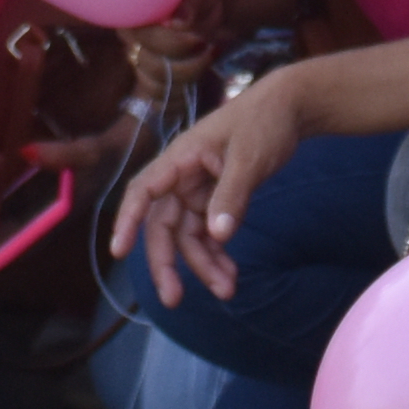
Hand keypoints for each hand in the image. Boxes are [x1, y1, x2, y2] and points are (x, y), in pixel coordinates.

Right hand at [111, 60, 305, 301]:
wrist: (289, 108)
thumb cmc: (264, 123)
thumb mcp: (250, 158)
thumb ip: (232, 196)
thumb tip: (217, 235)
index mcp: (180, 158)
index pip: (144, 191)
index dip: (128, 220)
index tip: (119, 251)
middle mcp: (181, 176)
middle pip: (162, 224)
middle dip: (167, 262)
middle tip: (174, 299)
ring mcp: (197, 189)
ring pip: (187, 235)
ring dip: (202, 265)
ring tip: (227, 290)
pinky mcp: (214, 198)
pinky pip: (206, 233)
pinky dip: (216, 254)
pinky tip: (231, 274)